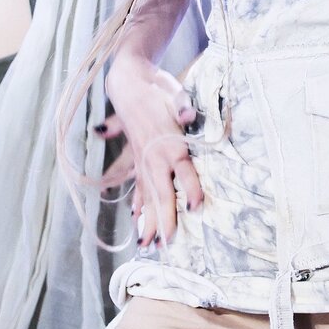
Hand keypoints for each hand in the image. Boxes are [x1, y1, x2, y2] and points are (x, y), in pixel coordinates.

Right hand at [102, 58, 203, 248]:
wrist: (131, 85)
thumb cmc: (159, 90)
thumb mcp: (176, 95)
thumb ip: (183, 107)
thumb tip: (188, 114)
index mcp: (171, 144)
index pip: (184, 172)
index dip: (191, 189)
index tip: (196, 207)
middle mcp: (156, 157)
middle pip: (162, 193)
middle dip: (165, 218)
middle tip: (167, 244)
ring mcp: (144, 161)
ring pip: (147, 196)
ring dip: (148, 219)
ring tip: (146, 243)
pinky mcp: (137, 159)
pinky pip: (137, 187)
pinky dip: (137, 204)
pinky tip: (135, 219)